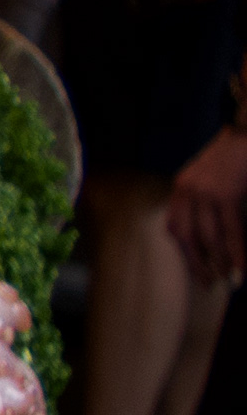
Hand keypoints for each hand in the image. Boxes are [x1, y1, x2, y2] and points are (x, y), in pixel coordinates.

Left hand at [173, 125, 246, 283]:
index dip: (184, 251)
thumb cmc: (231, 157)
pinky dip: (238, 252)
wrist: (246, 132)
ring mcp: (206, 193)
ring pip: (210, 237)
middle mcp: (188, 191)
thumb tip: (209, 236)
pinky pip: (232, 231)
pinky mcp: (227, 195)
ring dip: (220, 262)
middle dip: (199, 263)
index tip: (194, 269)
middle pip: (187, 237)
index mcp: (181, 188)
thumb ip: (202, 203)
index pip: (174, 227)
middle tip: (209, 282)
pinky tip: (242, 268)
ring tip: (228, 279)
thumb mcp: (207, 178)